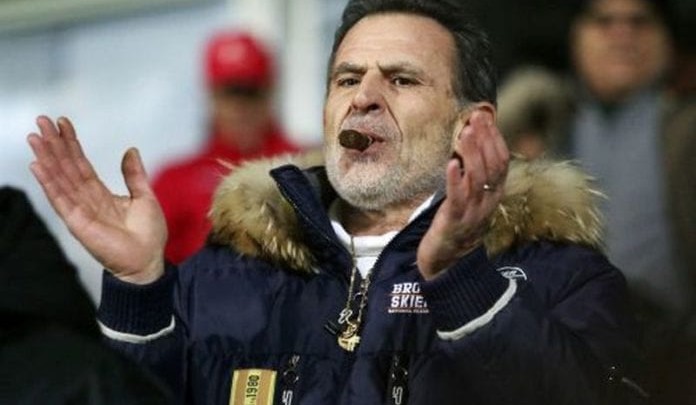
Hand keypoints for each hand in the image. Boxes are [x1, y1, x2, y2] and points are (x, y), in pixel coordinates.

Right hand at [27, 116, 166, 283]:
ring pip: (60, 179)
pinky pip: (61, 199)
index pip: (81, 164)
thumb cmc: (149, 235)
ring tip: (35, 137)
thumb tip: (131, 150)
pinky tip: (38, 165)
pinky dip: (49, 182)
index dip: (71, 144)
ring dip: (47, 158)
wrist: (148, 261)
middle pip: (66, 167)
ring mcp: (80, 211)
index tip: (62, 123)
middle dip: (54, 144)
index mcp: (101, 194)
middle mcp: (86, 200)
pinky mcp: (78, 223)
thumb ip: (134, 174)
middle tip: (41, 121)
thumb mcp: (145, 197)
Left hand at [417, 108, 508, 279]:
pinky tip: (451, 164)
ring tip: (464, 133)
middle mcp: (489, 202)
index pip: (501, 161)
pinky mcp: (455, 222)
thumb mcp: (470, 197)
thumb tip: (471, 143)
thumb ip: (474, 174)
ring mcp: (474, 212)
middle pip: (492, 166)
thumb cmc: (457, 223)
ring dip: (471, 154)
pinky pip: (457, 198)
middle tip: (475, 118)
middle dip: (484, 140)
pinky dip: (455, 180)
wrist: (448, 261)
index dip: (494, 138)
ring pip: (477, 179)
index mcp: (494, 193)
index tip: (484, 117)